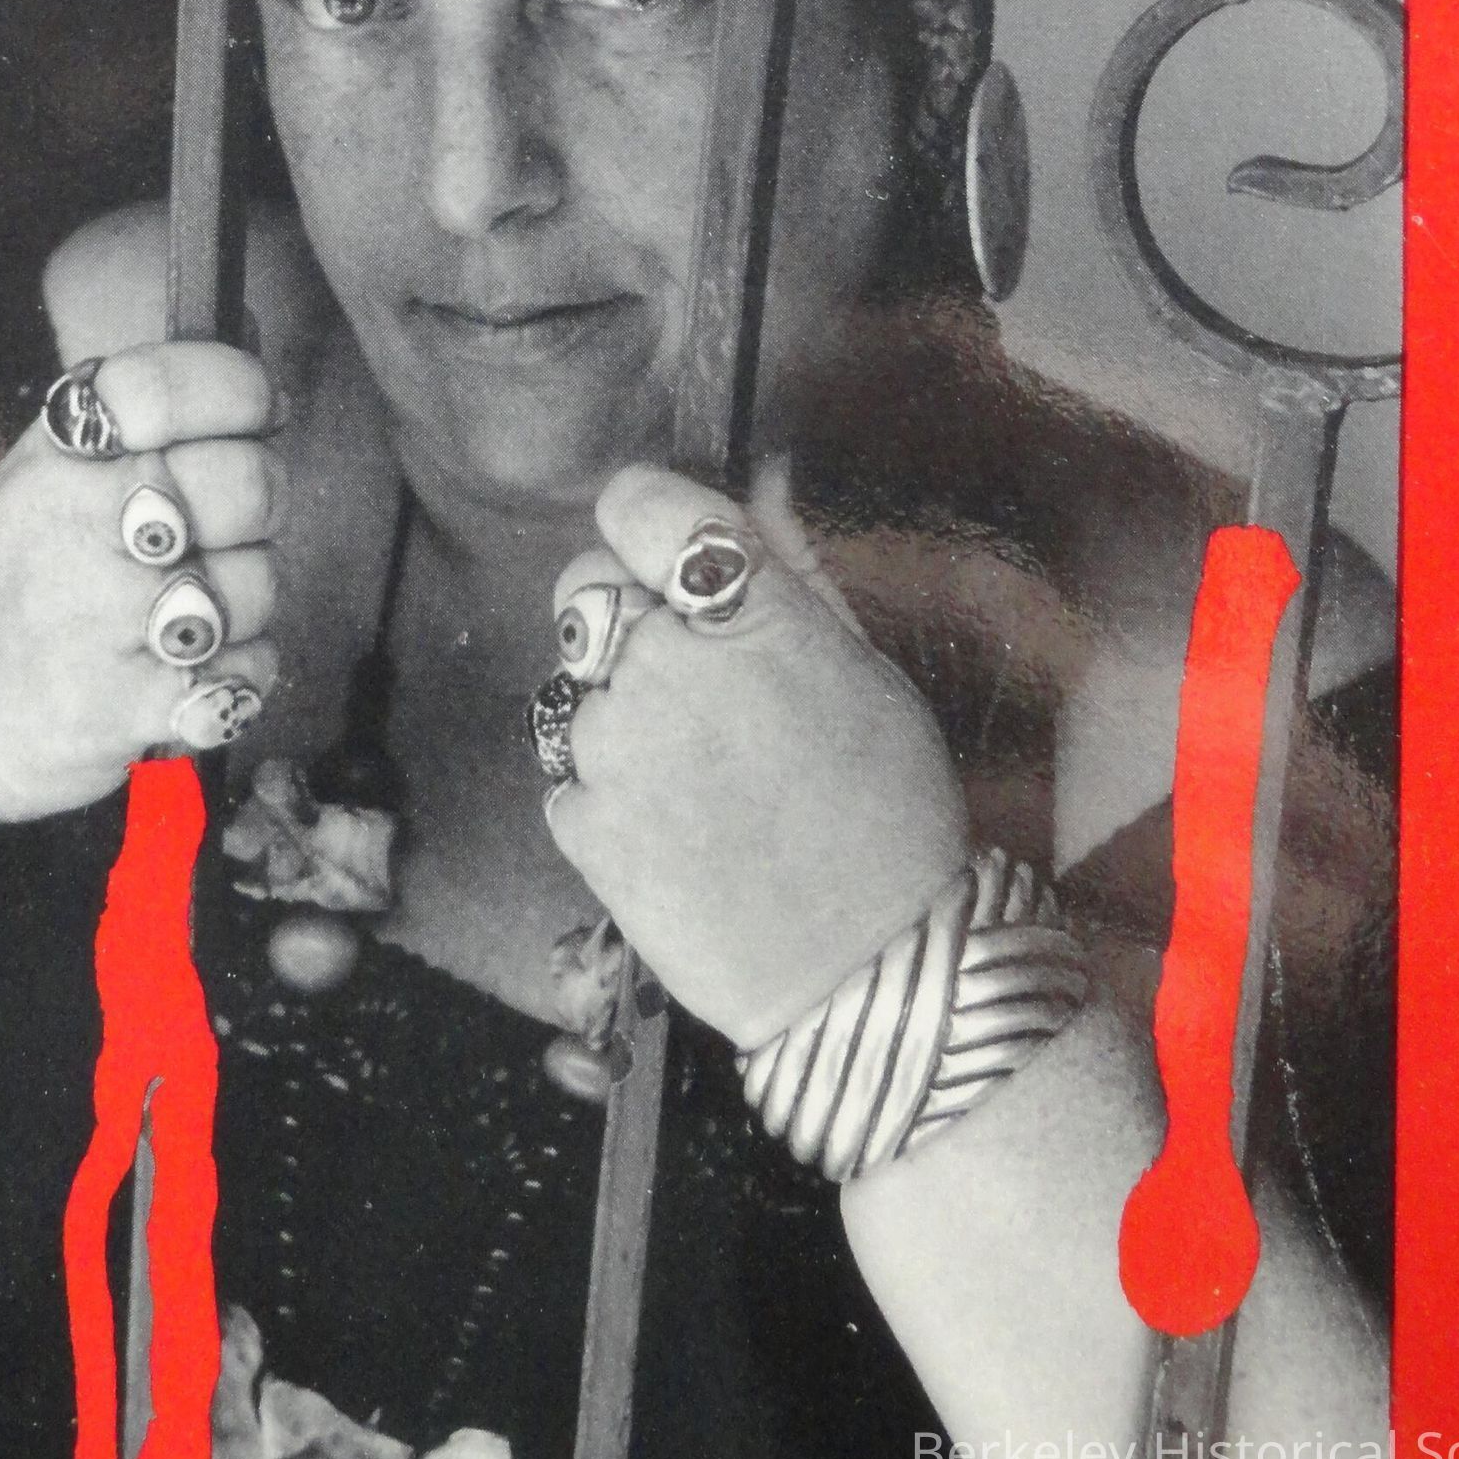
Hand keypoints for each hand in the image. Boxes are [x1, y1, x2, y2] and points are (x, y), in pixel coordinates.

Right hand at [0, 344, 281, 823]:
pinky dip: (239, 673)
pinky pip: (246, 670)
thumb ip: (148, 405)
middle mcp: (80, 524)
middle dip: (265, 498)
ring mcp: (104, 617)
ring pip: (256, 584)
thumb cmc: (27, 570)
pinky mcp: (129, 702)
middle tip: (238, 517)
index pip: (170, 387)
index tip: (265, 405)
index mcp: (63, 454)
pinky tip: (193, 665)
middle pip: (244, 484)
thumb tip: (256, 333)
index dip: (243, 387)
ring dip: (247, 599)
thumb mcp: (54, 465)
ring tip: (198, 604)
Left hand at [543, 462, 968, 1050]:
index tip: (661, 549)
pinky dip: (605, 793)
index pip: (640, 504)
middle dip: (622, 610)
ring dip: (616, 711)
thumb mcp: (867, 673)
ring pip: (573, 686)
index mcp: (747, 613)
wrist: (870, 973)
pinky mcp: (582, 822)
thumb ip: (794, 572)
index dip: (646, 521)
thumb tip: (763, 485)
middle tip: (686, 671)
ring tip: (696, 772)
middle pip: (584, 584)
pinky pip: (568, 774)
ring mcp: (613, 745)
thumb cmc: (890, 817)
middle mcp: (665, 664)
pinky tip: (676, 828)